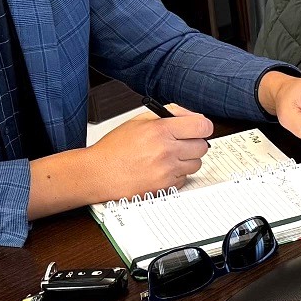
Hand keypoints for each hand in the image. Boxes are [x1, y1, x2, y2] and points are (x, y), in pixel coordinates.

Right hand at [88, 105, 213, 195]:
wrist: (98, 173)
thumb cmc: (114, 148)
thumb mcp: (139, 120)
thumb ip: (169, 114)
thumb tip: (192, 116)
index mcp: (160, 130)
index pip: (202, 126)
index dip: (203, 126)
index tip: (199, 128)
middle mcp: (166, 151)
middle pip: (202, 146)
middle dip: (194, 143)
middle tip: (181, 142)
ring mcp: (166, 171)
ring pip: (196, 164)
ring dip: (187, 160)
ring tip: (168, 157)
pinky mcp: (165, 187)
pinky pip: (184, 178)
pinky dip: (177, 174)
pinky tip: (160, 169)